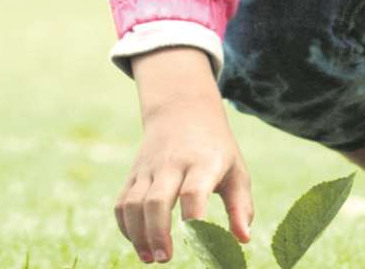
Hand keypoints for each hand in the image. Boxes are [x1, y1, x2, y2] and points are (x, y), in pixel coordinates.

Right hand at [116, 49, 254, 263]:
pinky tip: (139, 243)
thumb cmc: (216, 148)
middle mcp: (171, 164)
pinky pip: (122, 202)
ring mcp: (149, 168)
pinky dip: (126, 226)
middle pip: (156, 200)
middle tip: (165, 259)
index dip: (193, 217)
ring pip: (133, 203)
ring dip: (138, 234)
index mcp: (202, 163)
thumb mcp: (236, 171)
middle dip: (157, 232)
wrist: (182, 110)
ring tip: (149, 258)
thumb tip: (243, 240)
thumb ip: (241, 206)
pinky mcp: (134, 173)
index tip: (198, 242)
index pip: (193, 192)